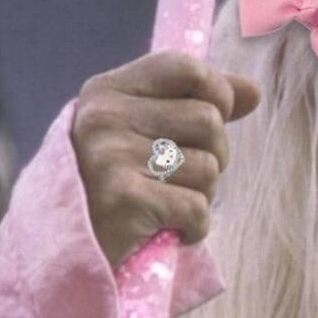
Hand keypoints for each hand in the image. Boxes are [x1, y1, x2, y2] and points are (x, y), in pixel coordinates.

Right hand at [72, 51, 259, 268]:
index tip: (214, 121)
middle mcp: (105, 117)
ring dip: (202, 194)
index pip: (185, 67)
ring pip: (209, 166)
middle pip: (209, 120)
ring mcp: (111, 157)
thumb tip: (253, 91)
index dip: (217, 92)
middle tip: (182, 180)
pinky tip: (168, 230)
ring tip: (168, 204)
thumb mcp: (144, 134)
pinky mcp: (124, 200)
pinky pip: (198, 208)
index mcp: (107, 91)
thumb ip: (197, 106)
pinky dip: (195, 227)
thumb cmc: (112, 187)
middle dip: (214, 156)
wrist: (64, 251)